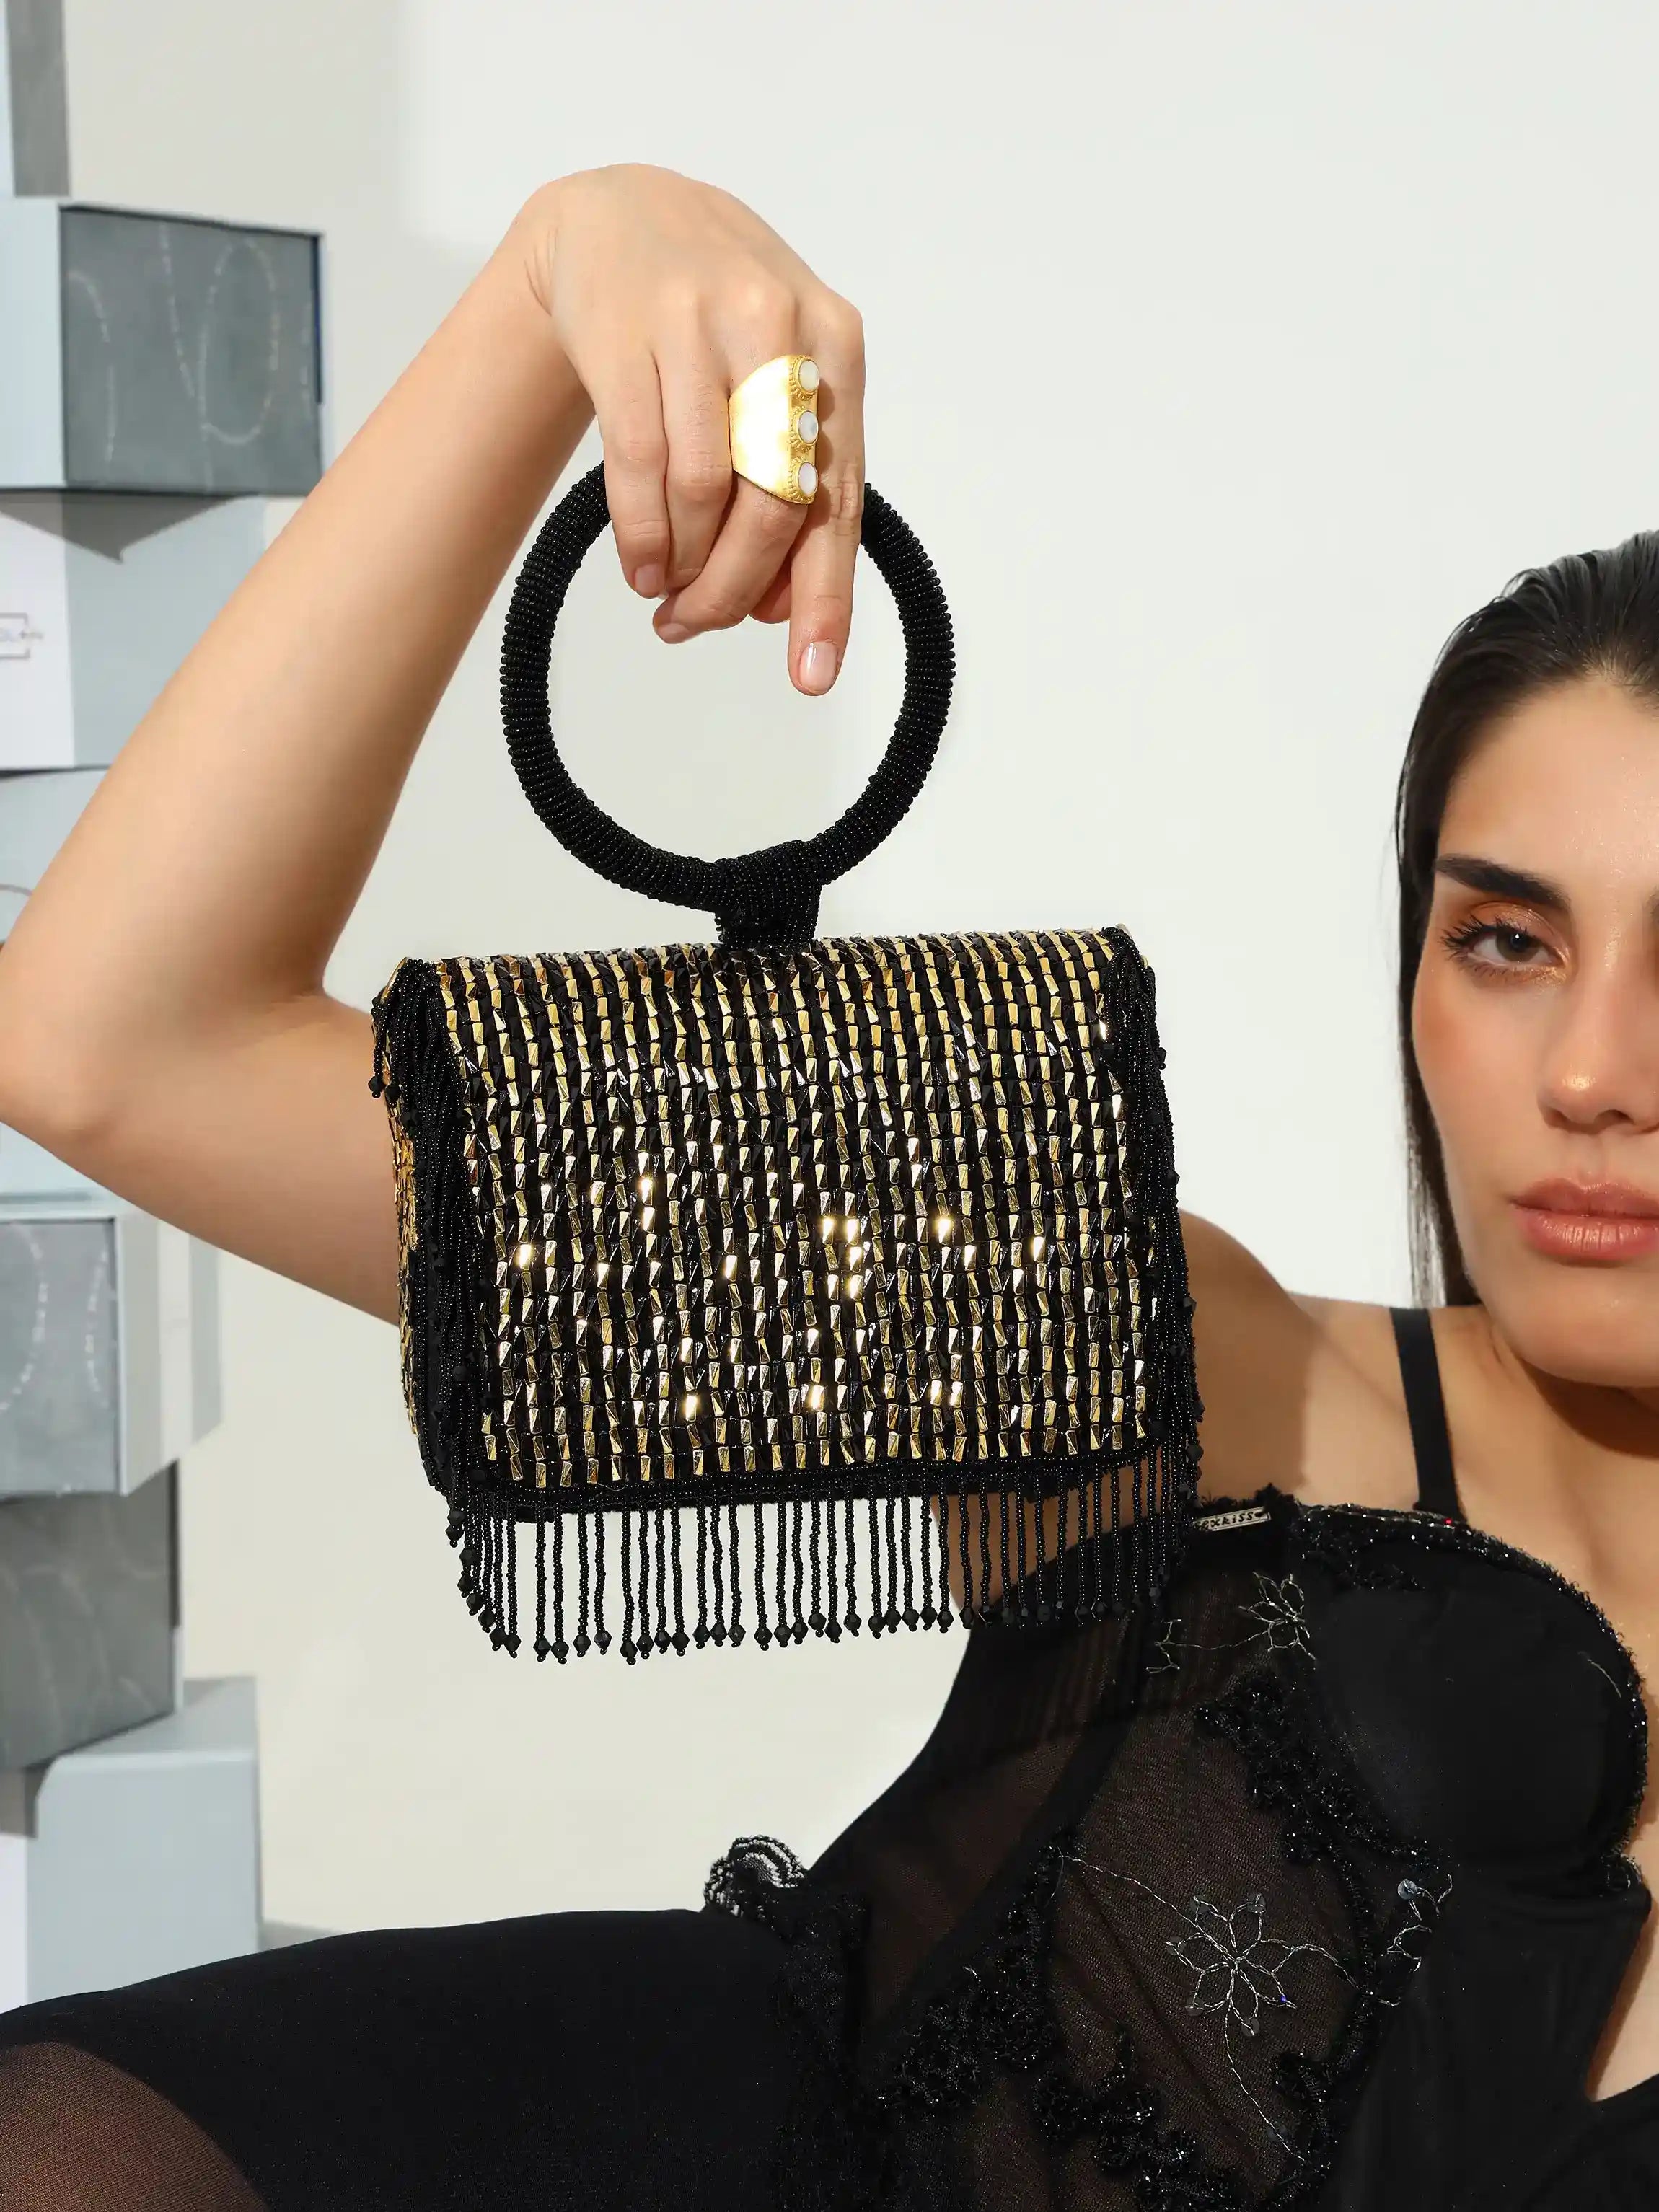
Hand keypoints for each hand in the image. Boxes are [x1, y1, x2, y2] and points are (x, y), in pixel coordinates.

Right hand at [515, 165, 863, 695]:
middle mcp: (778, 326)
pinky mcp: (625, 331)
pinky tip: (638, 567)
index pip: (838, 499)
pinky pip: (639, 466)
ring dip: (681, 566)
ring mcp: (699, 321)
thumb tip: (777, 609)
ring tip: (663, 593)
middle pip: (772, 505)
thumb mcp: (772, 384)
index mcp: (837, 345)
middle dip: (732, 589)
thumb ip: (791, 488)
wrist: (618, 216)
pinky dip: (639, 536)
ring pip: (704, 492)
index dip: (825, 598)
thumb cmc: (712, 323)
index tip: (812, 677)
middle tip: (695, 628)